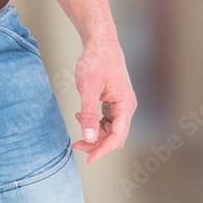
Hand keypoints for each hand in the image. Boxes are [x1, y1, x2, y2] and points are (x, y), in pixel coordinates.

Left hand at [71, 37, 136, 163]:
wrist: (101, 43)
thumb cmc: (96, 61)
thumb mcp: (88, 87)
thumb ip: (88, 113)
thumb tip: (88, 137)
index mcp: (125, 105)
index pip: (117, 136)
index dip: (103, 150)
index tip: (89, 159)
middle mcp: (126, 107)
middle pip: (114, 135)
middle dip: (96, 143)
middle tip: (76, 145)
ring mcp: (121, 104)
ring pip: (110, 129)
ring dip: (94, 132)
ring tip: (77, 124)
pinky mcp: (114, 101)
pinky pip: (107, 119)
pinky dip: (94, 122)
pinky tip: (81, 116)